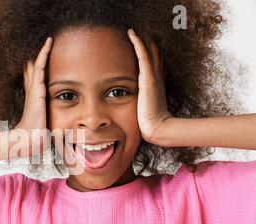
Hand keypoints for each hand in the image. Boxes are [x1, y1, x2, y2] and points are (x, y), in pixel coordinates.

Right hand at [15, 37, 53, 155]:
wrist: (31, 137)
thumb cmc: (39, 134)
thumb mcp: (47, 125)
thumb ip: (53, 122)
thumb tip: (63, 129)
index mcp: (34, 98)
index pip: (35, 78)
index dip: (37, 68)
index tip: (43, 58)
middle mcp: (33, 90)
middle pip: (33, 68)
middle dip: (37, 57)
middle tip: (45, 43)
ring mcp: (34, 87)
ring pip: (37, 64)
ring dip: (43, 51)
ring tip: (49, 39)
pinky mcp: (37, 87)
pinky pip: (41, 65)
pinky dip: (44, 53)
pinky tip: (49, 43)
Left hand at [127, 29, 172, 144]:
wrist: (157, 128)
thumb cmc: (149, 123)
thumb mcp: (144, 110)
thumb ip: (141, 104)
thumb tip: (136, 109)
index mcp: (156, 84)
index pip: (154, 63)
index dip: (150, 53)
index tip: (142, 44)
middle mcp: (157, 77)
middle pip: (155, 54)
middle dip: (148, 43)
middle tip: (138, 32)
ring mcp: (153, 76)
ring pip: (150, 51)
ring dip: (142, 39)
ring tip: (133, 30)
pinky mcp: (148, 78)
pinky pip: (143, 55)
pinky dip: (138, 43)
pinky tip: (132, 33)